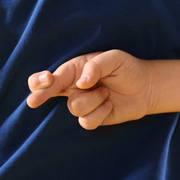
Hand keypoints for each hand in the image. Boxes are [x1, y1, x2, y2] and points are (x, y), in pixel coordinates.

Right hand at [27, 50, 153, 129]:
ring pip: (74, 107)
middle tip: (34, 101)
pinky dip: (100, 113)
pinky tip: (110, 104)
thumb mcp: (114, 59)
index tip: (45, 80)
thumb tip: (81, 82)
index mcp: (75, 69)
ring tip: (107, 92)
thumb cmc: (127, 69)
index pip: (53, 75)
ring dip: (93, 100)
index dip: (42, 79)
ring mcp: (82, 102)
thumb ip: (95, 66)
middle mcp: (74, 86)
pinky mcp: (92, 117)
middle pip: (46, 92)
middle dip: (39, 95)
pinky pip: (86, 121)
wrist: (145, 87)